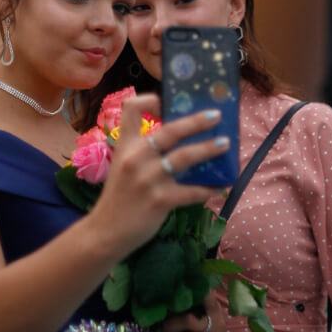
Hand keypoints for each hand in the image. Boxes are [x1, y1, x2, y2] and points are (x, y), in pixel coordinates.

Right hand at [90, 93, 228, 257]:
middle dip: (196, 121)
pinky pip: (192, 191)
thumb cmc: (118, 197)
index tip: (168, 102)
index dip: (151, 99)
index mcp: (125, 145)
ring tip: (225, 144)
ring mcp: (148, 179)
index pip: (131, 108)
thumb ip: (143, 153)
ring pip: (185, 156)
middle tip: (215, 116)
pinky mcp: (160, 200)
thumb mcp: (122, 167)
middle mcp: (135, 157)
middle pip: (170, 130)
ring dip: (209, 149)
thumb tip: (180, 142)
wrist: (105, 231)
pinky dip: (208, 189)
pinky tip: (219, 187)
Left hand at [160, 292, 225, 331]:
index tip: (182, 282)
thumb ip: (187, 308)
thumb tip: (163, 297)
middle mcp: (217, 325)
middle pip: (189, 320)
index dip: (196, 291)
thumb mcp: (198, 318)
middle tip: (159, 329)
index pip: (206, 297)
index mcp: (213, 310)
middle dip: (170, 325)